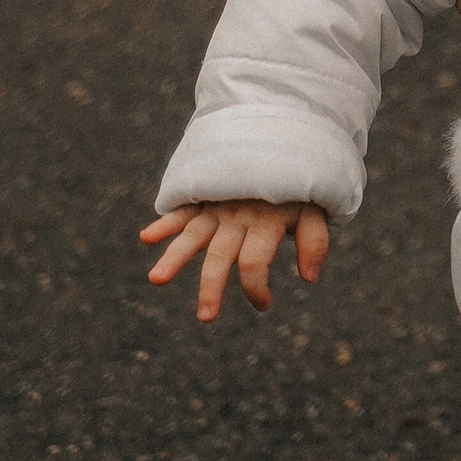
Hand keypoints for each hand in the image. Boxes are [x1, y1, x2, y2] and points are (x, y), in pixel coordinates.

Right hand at [140, 199, 328, 321]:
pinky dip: (164, 222)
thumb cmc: (295, 188)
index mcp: (264, 223)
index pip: (255, 261)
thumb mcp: (313, 209)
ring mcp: (217, 208)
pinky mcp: (203, 199)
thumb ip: (314, 241)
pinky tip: (146, 237)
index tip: (263, 306)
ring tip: (156, 279)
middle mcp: (237, 218)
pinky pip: (181, 211)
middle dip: (211, 287)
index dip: (257, 287)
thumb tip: (309, 278)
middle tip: (205, 318)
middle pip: (220, 256)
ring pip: (193, 236)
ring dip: (174, 257)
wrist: (281, 143)